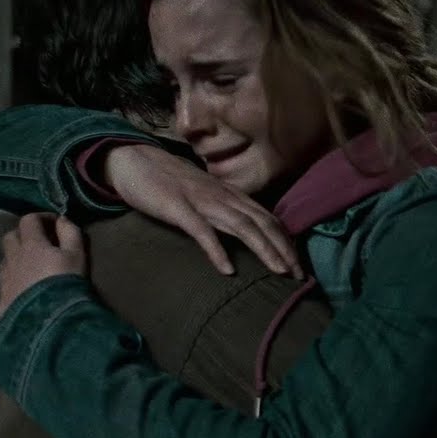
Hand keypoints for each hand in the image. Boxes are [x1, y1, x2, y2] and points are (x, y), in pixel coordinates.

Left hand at [0, 213, 85, 315]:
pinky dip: (14, 278)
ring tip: (32, 266)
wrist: (48, 319)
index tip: (54, 224)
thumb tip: (62, 218)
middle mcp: (13, 258)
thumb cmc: (65, 283)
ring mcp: (5, 279)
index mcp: (31, 244)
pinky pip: (5, 282)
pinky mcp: (2, 298)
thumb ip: (70, 232)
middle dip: (23, 235)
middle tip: (39, 242)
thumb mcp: (76, 255)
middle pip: (10, 237)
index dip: (41, 217)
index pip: (28, 220)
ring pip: (5, 259)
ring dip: (16, 257)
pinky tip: (25, 287)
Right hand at [103, 144, 301, 277]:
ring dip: (264, 250)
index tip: (300, 267)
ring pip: (242, 226)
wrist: (135, 161)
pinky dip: (217, 250)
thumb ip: (226, 212)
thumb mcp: (206, 197)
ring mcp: (202, 201)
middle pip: (263, 223)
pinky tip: (228, 270)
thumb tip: (248, 235)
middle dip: (285, 250)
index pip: (269, 219)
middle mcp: (224, 197)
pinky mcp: (178, 208)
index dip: (287, 242)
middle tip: (300, 276)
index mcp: (232, 195)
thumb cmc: (172, 183)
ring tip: (279, 272)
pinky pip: (201, 231)